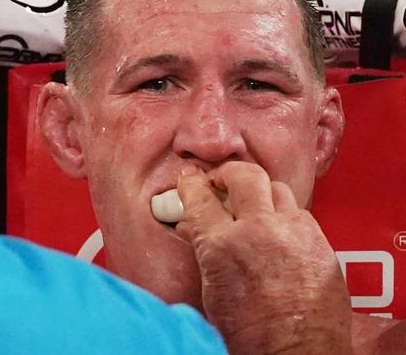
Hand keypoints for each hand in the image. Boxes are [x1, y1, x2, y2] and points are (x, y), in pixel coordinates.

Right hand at [175, 162, 352, 354]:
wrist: (298, 354)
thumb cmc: (253, 335)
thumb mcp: (212, 291)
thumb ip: (203, 249)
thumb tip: (192, 226)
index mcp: (222, 246)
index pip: (200, 196)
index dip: (191, 183)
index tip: (190, 178)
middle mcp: (259, 231)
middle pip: (243, 175)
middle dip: (228, 173)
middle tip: (221, 181)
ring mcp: (293, 234)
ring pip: (276, 188)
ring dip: (259, 192)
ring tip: (252, 205)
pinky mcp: (320, 242)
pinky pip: (300, 212)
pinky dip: (284, 215)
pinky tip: (278, 229)